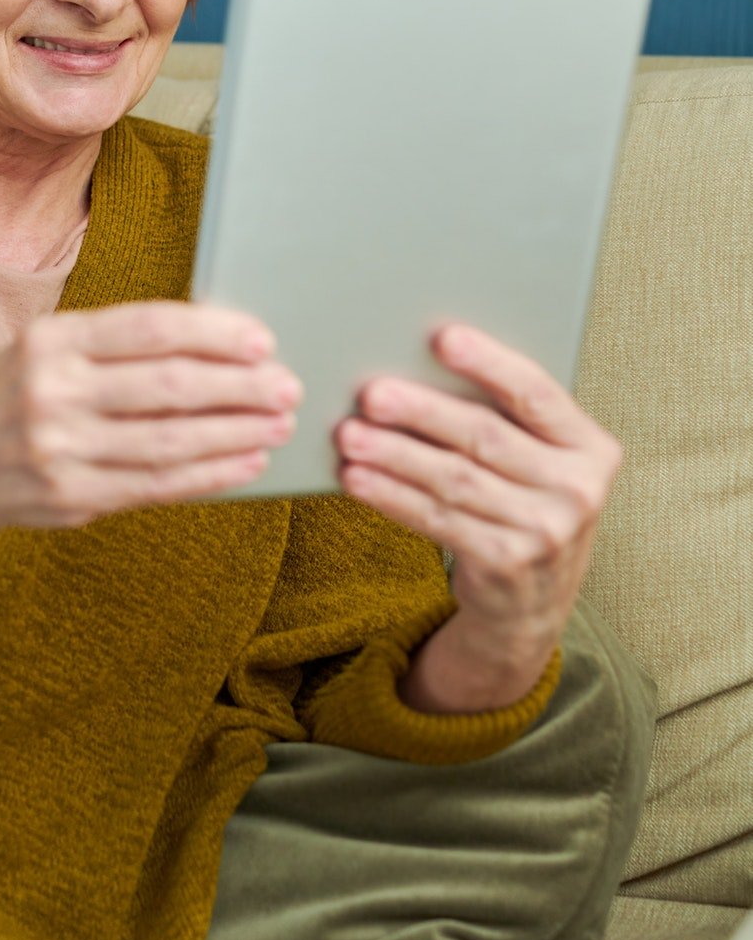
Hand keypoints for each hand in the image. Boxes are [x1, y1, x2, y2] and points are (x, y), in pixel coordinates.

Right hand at [0, 300, 304, 535]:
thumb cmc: (15, 395)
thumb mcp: (48, 349)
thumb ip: (116, 346)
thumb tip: (218, 341)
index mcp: (51, 339)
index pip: (148, 328)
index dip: (213, 333)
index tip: (262, 340)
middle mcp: (52, 390)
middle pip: (168, 385)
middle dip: (239, 386)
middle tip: (286, 386)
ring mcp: (60, 448)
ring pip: (170, 440)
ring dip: (235, 433)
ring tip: (277, 425)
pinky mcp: (72, 496)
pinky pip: (157, 485)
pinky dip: (210, 474)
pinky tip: (245, 463)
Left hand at [332, 323, 622, 707]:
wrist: (534, 601)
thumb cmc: (526, 502)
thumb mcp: (540, 461)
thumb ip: (506, 419)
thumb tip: (420, 363)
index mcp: (590, 447)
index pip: (537, 394)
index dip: (490, 364)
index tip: (443, 338)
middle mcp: (577, 489)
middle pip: (486, 437)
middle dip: (423, 411)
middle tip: (372, 394)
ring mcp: (545, 531)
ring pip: (454, 480)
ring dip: (394, 455)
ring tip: (350, 435)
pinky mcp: (505, 563)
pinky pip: (437, 520)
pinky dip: (391, 496)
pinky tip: (357, 479)